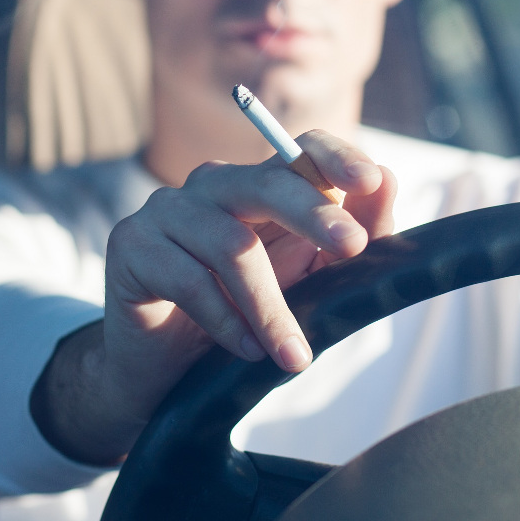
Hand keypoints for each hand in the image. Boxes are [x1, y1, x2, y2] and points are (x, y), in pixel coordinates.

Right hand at [31, 130, 395, 463]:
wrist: (161, 370)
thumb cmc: (242, 316)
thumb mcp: (306, 282)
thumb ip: (348, 239)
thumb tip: (387, 183)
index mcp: (260, 186)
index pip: (301, 150)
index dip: (337, 158)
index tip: (371, 181)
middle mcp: (213, 186)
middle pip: (269, 184)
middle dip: (316, 214)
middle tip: (352, 247)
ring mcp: (167, 209)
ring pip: (232, 245)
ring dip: (270, 307)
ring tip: (293, 356)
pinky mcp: (132, 245)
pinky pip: (188, 279)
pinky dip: (225, 322)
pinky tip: (246, 351)